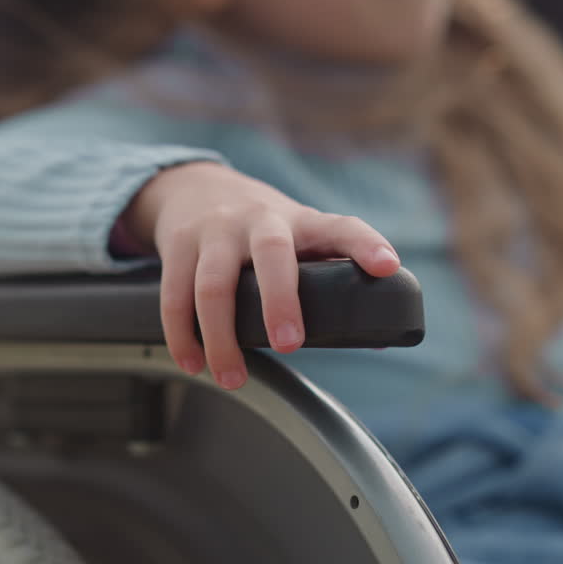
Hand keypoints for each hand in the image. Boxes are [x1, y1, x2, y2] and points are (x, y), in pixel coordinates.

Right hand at [123, 161, 400, 388]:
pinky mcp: (179, 245)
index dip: (366, 245)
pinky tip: (193, 362)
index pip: (342, 227)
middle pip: (271, 253)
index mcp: (301, 222)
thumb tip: (378, 336)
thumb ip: (329, 275)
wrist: (194, 187)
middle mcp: (259, 220)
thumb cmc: (261, 229)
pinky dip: (183, 334)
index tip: (387, 266)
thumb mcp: (299, 236)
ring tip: (233, 376)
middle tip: (289, 345)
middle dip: (280, 300)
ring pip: (213, 283)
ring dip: (222, 336)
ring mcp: (215, 231)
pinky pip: (175, 294)